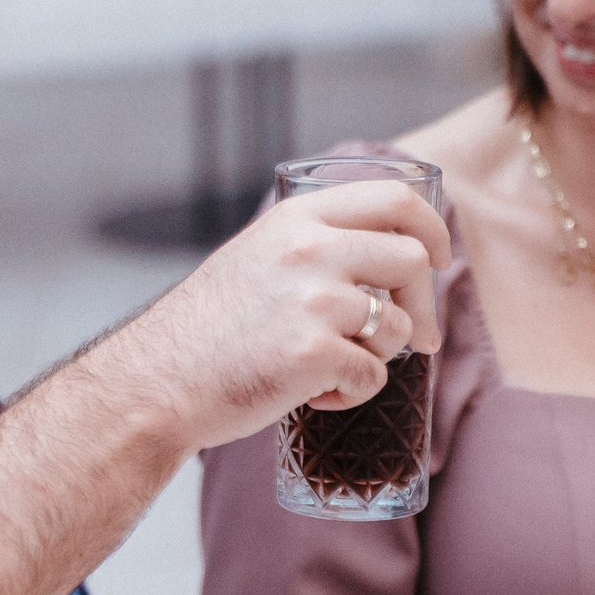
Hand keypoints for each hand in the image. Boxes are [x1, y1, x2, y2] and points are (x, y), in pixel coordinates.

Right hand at [92, 180, 449, 453]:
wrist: (155, 383)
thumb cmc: (205, 330)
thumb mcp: (254, 257)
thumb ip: (311, 243)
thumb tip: (387, 253)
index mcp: (295, 220)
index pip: (393, 199)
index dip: (433, 227)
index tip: (439, 256)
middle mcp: (307, 250)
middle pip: (413, 259)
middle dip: (424, 303)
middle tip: (417, 337)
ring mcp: (312, 301)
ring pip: (397, 325)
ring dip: (382, 354)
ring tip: (336, 368)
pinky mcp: (314, 355)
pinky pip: (372, 376)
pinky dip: (353, 393)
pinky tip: (313, 395)